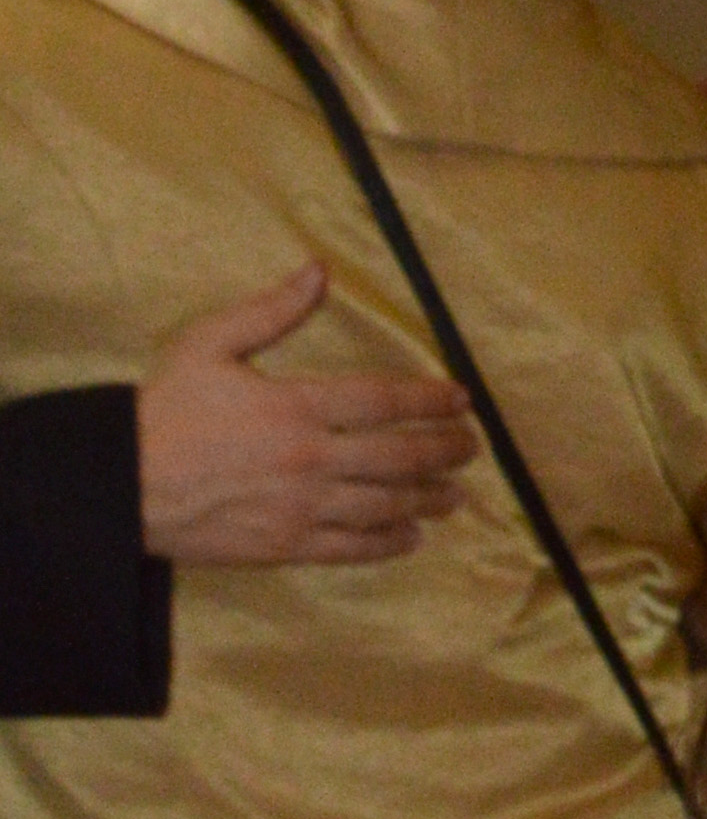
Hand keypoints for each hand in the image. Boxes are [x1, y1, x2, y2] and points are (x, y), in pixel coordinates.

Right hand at [131, 268, 480, 567]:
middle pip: (400, 456)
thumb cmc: (165, 410)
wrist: (122, 483)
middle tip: (471, 447)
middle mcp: (310, 459)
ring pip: (387, 506)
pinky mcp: (288, 545)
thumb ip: (271, 311)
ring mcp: (303, 507)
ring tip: (456, 495)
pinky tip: (412, 537)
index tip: (461, 400)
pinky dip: (390, 544)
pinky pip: (354, 548)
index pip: (383, 401)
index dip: (430, 400)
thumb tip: (319, 270)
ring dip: (430, 499)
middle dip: (445, 451)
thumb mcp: (209, 343)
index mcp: (295, 405)